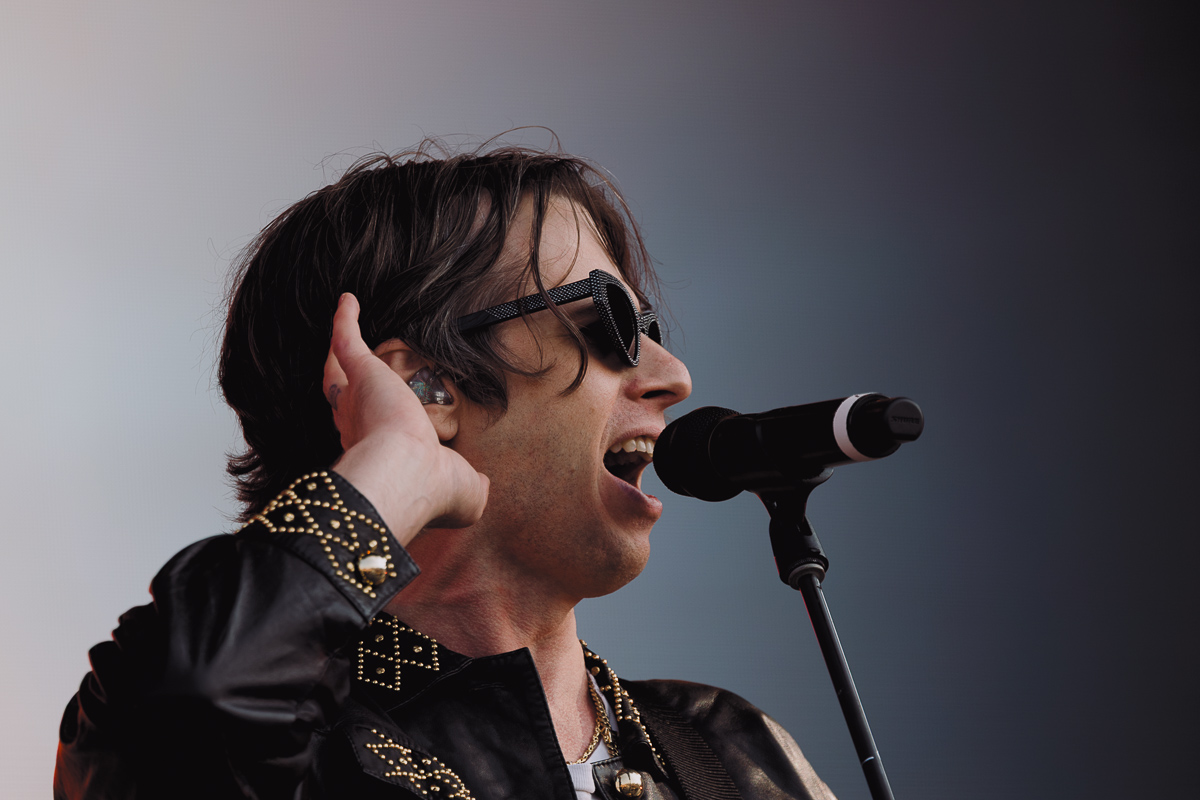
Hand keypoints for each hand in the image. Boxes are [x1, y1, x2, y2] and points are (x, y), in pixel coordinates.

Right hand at [323, 293, 488, 544]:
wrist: (406, 474)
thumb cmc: (431, 489)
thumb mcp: (465, 493)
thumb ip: (474, 485)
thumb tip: (484, 483)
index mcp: (381, 456)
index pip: (373, 439)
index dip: (374, 434)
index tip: (384, 430)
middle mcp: (360, 428)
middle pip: (346, 404)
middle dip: (348, 392)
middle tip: (354, 374)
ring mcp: (356, 400)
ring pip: (339, 372)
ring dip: (341, 350)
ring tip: (344, 328)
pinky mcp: (362, 374)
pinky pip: (348, 341)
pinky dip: (346, 321)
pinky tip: (349, 301)